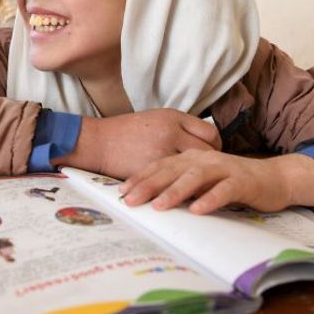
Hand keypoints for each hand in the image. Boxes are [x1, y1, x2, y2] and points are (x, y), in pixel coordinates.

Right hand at [56, 109, 220, 178]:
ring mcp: (162, 151)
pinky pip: (177, 183)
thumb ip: (178, 128)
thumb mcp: (155, 119)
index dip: (215, 146)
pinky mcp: (153, 170)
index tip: (212, 155)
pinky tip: (184, 195)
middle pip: (208, 152)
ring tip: (202, 188)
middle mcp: (172, 132)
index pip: (210, 132)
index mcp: (173, 117)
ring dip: (200, 181)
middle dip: (211, 166)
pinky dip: (183, 190)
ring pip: (195, 170)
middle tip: (210, 175)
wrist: (98, 142)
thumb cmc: (124, 131)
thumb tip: (199, 143)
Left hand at [119, 152, 313, 214]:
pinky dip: (210, 199)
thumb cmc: (233, 183)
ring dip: (176, 191)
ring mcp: (224, 168)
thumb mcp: (203, 183)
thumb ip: (181, 186)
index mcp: (191, 158)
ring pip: (195, 177)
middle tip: (130, 200)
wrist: (275, 178)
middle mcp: (204, 159)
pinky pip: (224, 190)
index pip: (161, 166)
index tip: (121, 192)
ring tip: (159, 206)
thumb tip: (151, 201)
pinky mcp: (242, 181)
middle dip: (149, 185)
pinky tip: (198, 210)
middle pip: (172, 170)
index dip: (141, 178)